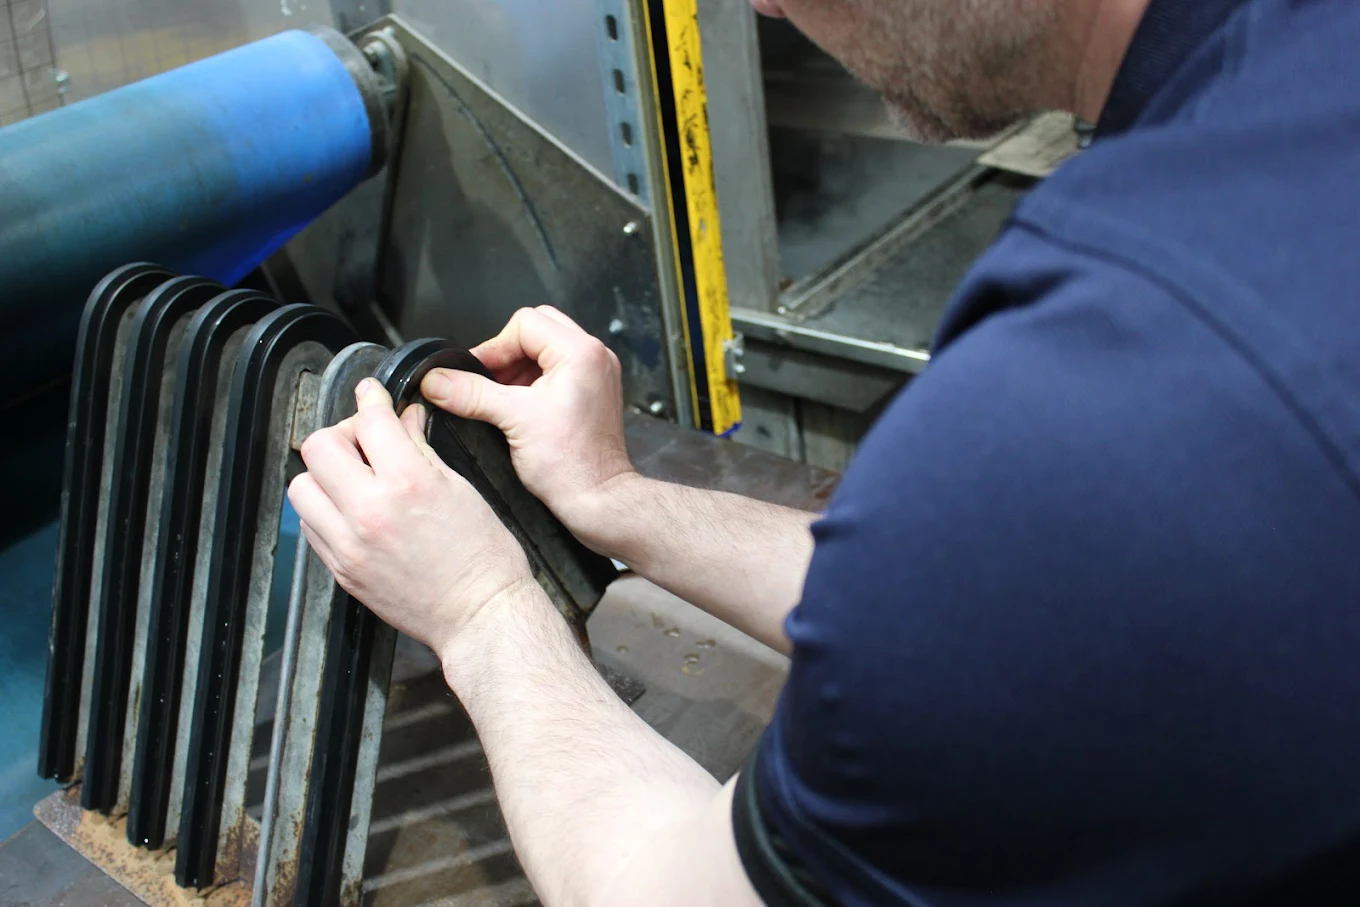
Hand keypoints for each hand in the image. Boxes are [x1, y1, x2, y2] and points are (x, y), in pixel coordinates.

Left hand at [287, 378, 534, 653]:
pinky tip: (351, 510)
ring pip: (302, 487)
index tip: (373, 396)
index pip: (370, 421)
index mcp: (408, 484)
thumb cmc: (483, 558)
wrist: (479, 615)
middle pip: (320, 447)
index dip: (372, 399)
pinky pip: (310, 525)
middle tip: (365, 442)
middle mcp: (370, 512)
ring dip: (324, 474)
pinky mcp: (341, 569)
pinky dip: (324, 510)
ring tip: (353, 480)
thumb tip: (403, 419)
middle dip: (343, 435)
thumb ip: (420, 449)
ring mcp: (349, 544)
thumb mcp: (460, 488)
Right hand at [420, 306, 636, 530]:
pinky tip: (518, 411)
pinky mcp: (591, 395)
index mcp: (581, 353)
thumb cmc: (571, 466)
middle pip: (536, 331)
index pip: (525, 323)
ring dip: (517, 371)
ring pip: (544, 352)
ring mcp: (596, 376)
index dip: (494, 347)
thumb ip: (470, 394)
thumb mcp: (512, 421)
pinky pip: (555, 373)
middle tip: (490, 382)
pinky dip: (532, 385)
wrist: (597, 500)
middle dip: (506, 355)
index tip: (477, 373)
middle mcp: (594, 358)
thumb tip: (436, 380)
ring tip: (503, 401)